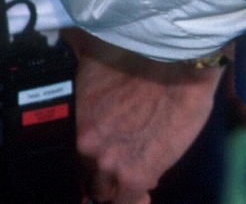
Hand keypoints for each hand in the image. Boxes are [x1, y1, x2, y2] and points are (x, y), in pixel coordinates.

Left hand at [70, 34, 222, 203]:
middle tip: (123, 165)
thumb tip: (70, 55)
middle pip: (89, 173)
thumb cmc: (140, 59)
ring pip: (107, 191)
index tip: (104, 154)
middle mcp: (84, 145)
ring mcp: (108, 163)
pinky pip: (130, 201)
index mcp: (73, 120)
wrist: (175, 64)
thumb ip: (85, 85)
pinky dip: (137, 200)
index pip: (76, 153)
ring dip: (120, 187)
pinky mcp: (135, 176)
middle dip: (104, 172)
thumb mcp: (94, 65)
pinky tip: (145, 195)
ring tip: (136, 180)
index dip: (92, 156)